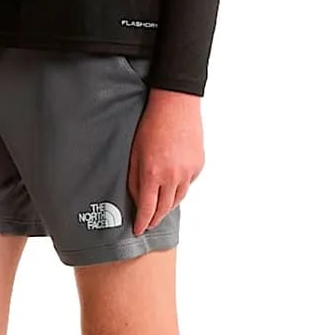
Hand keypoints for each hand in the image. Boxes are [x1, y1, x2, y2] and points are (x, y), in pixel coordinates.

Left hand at [128, 89, 203, 234]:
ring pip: (178, 199)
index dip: (143, 222)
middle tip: (148, 224)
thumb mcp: (135, 153)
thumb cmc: (151, 124)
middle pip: (164, 208)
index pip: (148, 209)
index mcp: (153, 173)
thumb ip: (135, 179)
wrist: (175, 104)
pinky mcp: (198, 166)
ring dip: (167, 207)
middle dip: (155, 218)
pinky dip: (179, 189)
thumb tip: (138, 200)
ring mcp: (188, 172)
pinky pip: (187, 185)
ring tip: (159, 210)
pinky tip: (172, 188)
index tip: (139, 230)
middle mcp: (172, 176)